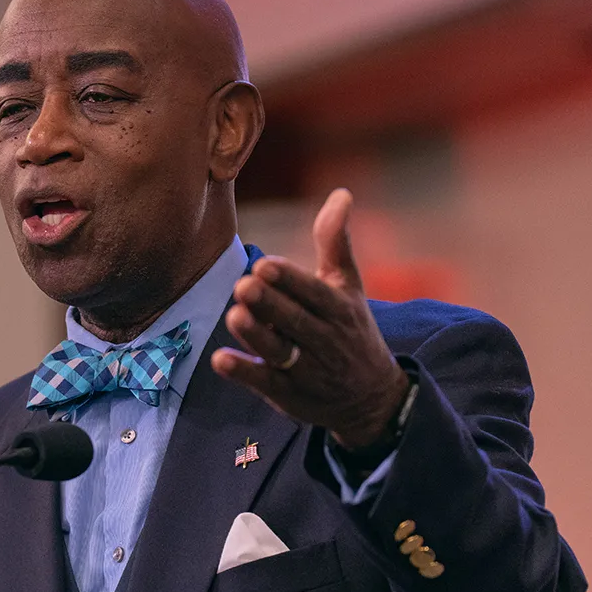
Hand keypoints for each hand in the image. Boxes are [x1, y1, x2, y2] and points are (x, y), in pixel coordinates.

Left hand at [211, 189, 409, 448]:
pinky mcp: (289, 394)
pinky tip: (220, 360)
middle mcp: (325, 339)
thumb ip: (336, 243)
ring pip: (281, 352)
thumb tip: (340, 193)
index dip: (290, 280)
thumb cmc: (352, 329)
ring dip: (257, 336)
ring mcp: (308, 370)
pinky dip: (244, 372)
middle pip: (296, 321)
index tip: (266, 264)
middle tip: (244, 285)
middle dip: (270, 304)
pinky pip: (266, 383)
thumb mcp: (349, 286)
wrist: (371, 398)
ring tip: (235, 316)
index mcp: (339, 309)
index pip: (315, 293)